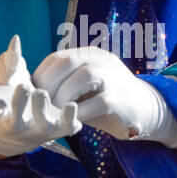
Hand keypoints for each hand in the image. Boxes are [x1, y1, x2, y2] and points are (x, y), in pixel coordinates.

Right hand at [0, 36, 81, 157]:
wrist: (20, 124)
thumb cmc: (8, 93)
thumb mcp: (4, 76)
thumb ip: (10, 61)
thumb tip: (16, 40)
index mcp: (2, 112)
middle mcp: (19, 125)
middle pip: (17, 121)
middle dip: (20, 105)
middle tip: (25, 88)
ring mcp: (38, 128)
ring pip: (42, 126)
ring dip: (44, 111)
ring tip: (43, 93)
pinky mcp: (57, 128)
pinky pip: (64, 128)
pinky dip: (69, 120)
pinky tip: (72, 106)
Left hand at [32, 46, 176, 147]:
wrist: (146, 109)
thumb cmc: (107, 99)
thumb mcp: (86, 85)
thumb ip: (65, 81)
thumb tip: (33, 89)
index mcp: (90, 55)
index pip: (58, 57)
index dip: (41, 74)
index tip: (31, 93)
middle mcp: (101, 61)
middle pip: (68, 62)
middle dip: (48, 83)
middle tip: (38, 103)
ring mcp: (113, 78)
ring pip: (83, 77)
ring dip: (63, 96)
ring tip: (54, 112)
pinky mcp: (120, 99)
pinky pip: (97, 102)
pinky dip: (79, 113)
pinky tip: (71, 122)